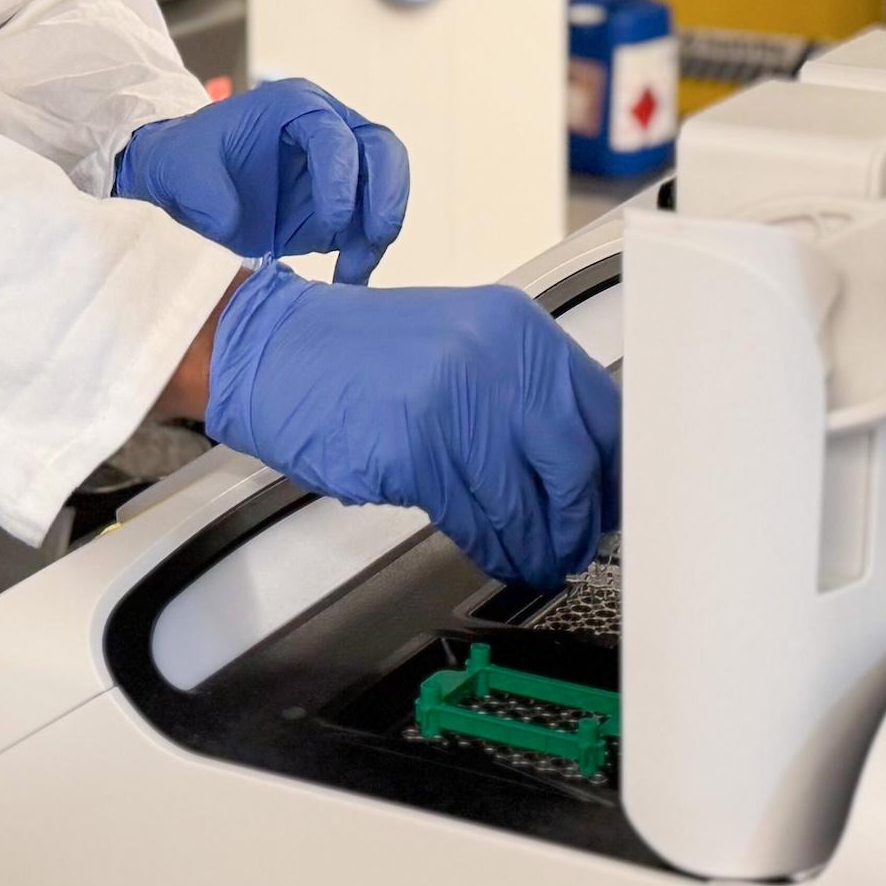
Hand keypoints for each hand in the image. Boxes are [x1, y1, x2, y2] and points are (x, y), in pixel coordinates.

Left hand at [115, 79, 409, 284]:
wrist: (184, 183)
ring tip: (353, 272)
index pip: (336, 137)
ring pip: (385, 188)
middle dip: (386, 197)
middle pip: (382, 150)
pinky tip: (349, 279)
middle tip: (374, 240)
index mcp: (295, 107)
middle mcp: (327, 127)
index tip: (330, 225)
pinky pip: (367, 223)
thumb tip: (231, 223)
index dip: (340, 181)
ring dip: (377, 232)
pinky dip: (365, 251)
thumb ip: (204, 194)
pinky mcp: (339, 201)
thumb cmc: (185, 162)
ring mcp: (338, 166)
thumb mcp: (180, 171)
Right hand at [202, 263, 619, 588]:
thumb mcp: (459, 342)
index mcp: (513, 327)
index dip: (613, 468)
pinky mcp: (416, 450)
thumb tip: (578, 458)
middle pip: (572, 461)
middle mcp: (492, 356)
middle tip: (579, 541)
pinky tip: (496, 552)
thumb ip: (519, 388)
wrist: (272, 351)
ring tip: (538, 559)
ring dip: (537, 544)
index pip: (599, 409)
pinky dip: (491, 546)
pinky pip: (474, 518)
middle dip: (580, 517)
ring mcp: (454, 403)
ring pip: (524, 499)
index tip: (613, 497)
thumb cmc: (357, 354)